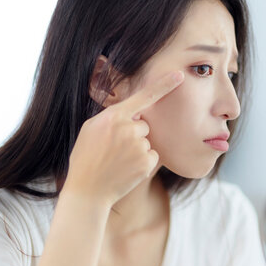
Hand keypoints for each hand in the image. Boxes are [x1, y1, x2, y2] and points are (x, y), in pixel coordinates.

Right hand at [63, 70, 184, 206]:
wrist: (87, 190)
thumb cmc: (86, 157)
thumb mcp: (91, 129)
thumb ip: (112, 116)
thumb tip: (133, 112)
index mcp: (113, 116)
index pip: (143, 96)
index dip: (163, 84)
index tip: (180, 75)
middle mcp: (128, 128)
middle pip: (144, 125)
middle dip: (134, 134)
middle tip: (114, 149)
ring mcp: (138, 146)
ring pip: (147, 142)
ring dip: (137, 150)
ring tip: (117, 161)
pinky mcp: (146, 163)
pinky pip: (152, 156)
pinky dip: (143, 163)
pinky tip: (126, 170)